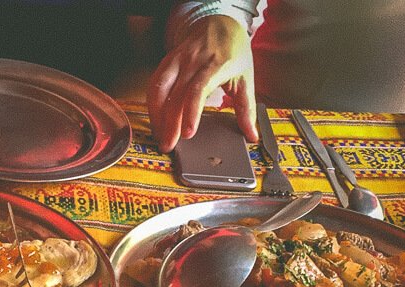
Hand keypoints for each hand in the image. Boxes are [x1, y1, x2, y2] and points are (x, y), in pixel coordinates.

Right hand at [147, 15, 256, 152]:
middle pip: (176, 95)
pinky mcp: (167, 61)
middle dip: (170, 123)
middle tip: (169, 145)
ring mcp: (178, 59)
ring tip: (160, 135)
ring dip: (157, 115)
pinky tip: (156, 119)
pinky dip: (152, 104)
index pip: (199, 90)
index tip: (188, 133)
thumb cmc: (234, 53)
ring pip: (160, 90)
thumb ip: (247, 109)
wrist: (220, 25)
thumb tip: (252, 136)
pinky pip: (154, 84)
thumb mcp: (245, 78)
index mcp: (217, 64)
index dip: (191, 112)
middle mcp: (194, 60)